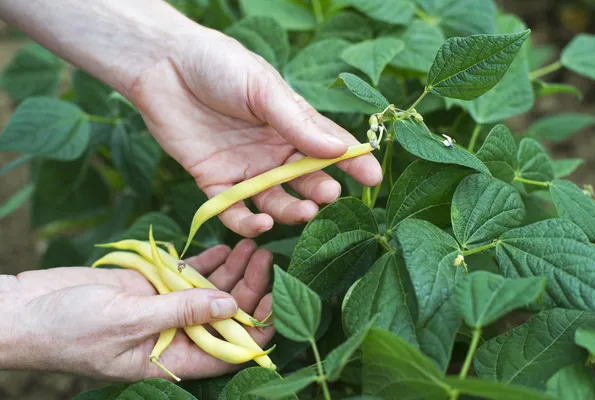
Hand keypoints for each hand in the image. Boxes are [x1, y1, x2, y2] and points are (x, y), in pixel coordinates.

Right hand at [0, 240, 273, 380]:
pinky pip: (190, 273)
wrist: (31, 308)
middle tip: (264, 259)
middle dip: (248, 288)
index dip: (255, 330)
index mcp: (172, 358)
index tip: (275, 302)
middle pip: (224, 314)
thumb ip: (181, 312)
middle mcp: (175, 334)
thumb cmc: (70, 328)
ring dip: (233, 269)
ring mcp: (166, 306)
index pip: (227, 350)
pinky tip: (227, 247)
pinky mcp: (154, 284)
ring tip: (253, 245)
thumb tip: (228, 306)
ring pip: (211, 290)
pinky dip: (208, 261)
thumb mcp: (129, 321)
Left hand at [130, 27, 382, 237]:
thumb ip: (296, 121)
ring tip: (302, 212)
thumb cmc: (218, 65)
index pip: (329, 146)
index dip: (352, 162)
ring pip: (274, 201)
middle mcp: (272, 151)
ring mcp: (245, 169)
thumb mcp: (262, 88)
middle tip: (328, 196)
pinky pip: (234, 211)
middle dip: (320, 190)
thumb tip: (338, 148)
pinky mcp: (215, 183)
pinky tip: (259, 223)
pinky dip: (246, 222)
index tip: (373, 178)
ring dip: (289, 211)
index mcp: (290, 123)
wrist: (162, 66)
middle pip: (304, 179)